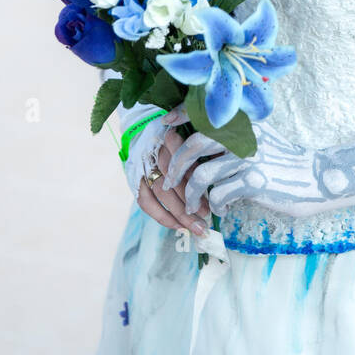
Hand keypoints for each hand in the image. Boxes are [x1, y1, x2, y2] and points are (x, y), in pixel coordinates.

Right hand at [128, 110, 211, 234]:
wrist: (145, 127)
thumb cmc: (178, 134)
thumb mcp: (192, 133)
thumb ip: (203, 149)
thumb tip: (220, 170)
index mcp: (169, 136)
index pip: (183, 160)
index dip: (196, 179)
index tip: (211, 196)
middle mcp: (153, 151)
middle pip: (172, 179)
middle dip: (190, 202)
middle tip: (207, 218)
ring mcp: (142, 166)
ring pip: (160, 192)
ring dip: (178, 213)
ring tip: (196, 226)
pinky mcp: (133, 178)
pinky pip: (145, 202)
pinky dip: (161, 216)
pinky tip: (177, 226)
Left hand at [163, 119, 326, 219]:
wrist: (313, 178)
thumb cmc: (282, 160)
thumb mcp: (259, 136)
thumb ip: (233, 132)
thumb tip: (194, 138)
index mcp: (242, 121)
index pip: (202, 112)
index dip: (179, 116)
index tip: (165, 126)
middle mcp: (243, 135)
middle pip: (193, 145)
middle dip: (176, 166)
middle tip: (170, 181)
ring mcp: (248, 158)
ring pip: (201, 175)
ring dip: (191, 194)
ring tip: (193, 205)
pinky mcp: (253, 182)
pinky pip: (218, 195)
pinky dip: (214, 206)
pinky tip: (221, 210)